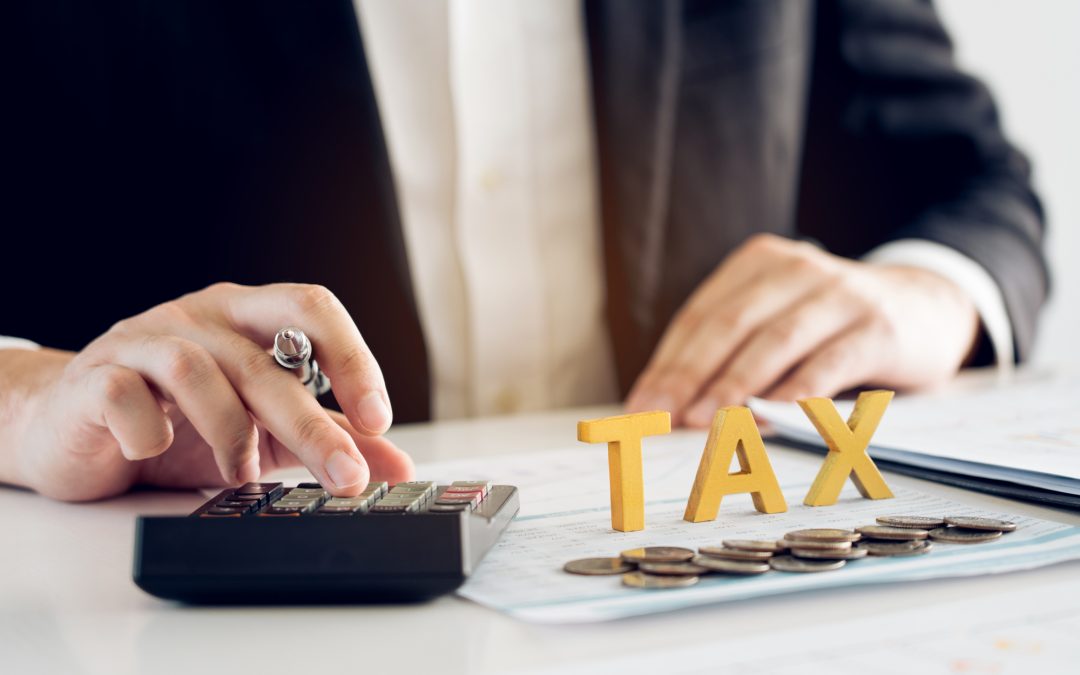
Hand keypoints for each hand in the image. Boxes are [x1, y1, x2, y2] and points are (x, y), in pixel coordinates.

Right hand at [1, 283, 413, 500]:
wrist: (76, 425)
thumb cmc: (179, 421)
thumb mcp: (265, 429)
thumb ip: (328, 436)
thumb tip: (395, 464)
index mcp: (248, 316)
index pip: (311, 310)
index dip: (352, 357)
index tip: (378, 418)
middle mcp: (200, 318)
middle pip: (264, 358)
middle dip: (311, 423)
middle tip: (343, 475)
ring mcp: (144, 342)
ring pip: (196, 369)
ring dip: (230, 430)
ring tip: (242, 474)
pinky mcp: (95, 379)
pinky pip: (124, 393)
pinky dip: (149, 429)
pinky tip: (158, 452)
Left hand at [626, 234, 979, 426]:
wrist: (926, 305)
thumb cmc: (832, 325)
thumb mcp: (779, 321)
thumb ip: (732, 354)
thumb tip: (671, 411)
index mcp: (758, 263)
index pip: (700, 316)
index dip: (667, 363)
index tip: (640, 407)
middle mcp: (796, 269)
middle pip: (728, 324)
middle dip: (689, 375)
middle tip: (662, 418)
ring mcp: (840, 294)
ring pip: (774, 341)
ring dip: (734, 386)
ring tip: (704, 423)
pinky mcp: (877, 326)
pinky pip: (829, 362)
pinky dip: (796, 392)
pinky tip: (771, 419)